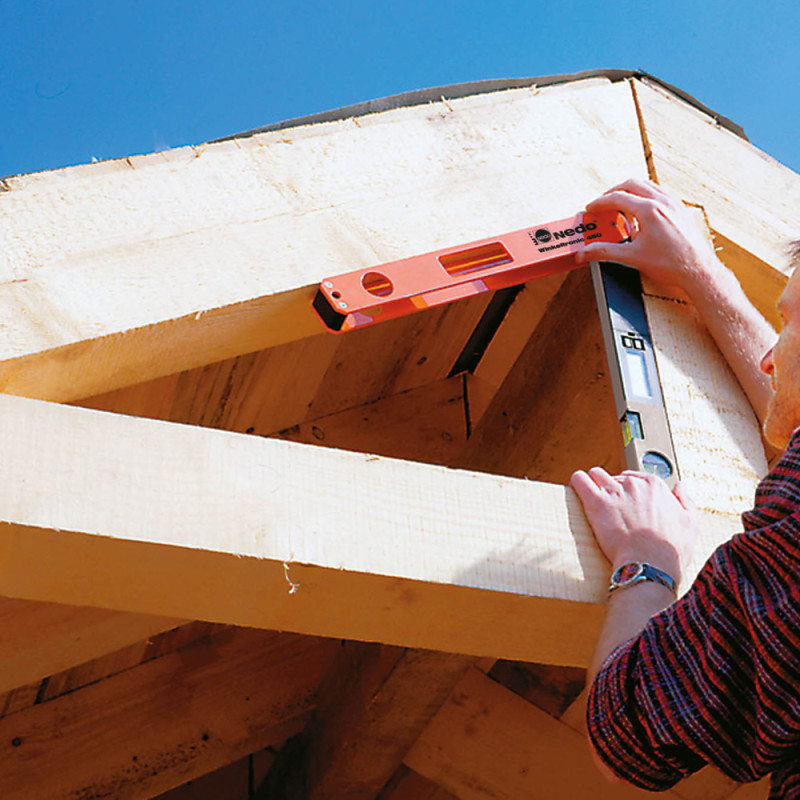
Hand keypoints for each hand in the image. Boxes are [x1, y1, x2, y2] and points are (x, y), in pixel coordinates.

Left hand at [569, 467, 697, 582]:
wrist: (650, 566)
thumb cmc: (670, 551)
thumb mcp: (690, 523)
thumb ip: (685, 501)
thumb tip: (681, 486)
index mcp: (655, 486)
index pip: (635, 477)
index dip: (629, 491)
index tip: (626, 505)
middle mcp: (634, 484)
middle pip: (615, 477)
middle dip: (612, 490)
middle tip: (611, 509)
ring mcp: (614, 491)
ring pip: (596, 474)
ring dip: (593, 484)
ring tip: (593, 499)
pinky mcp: (596, 502)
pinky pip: (579, 480)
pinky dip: (577, 482)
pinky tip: (577, 489)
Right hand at [576, 179, 722, 297]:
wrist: (698, 270)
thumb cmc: (670, 264)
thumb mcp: (632, 257)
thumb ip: (605, 252)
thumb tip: (584, 253)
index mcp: (649, 210)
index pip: (617, 198)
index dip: (600, 203)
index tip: (591, 209)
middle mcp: (663, 202)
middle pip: (632, 184)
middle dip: (613, 192)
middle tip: (603, 204)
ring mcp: (674, 203)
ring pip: (647, 186)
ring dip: (630, 192)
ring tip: (619, 206)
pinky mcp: (680, 209)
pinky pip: (659, 193)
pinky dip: (645, 196)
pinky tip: (641, 212)